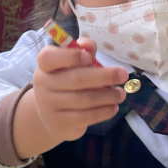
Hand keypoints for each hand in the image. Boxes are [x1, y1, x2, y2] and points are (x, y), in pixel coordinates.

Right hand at [12, 37, 127, 158]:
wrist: (50, 118)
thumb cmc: (65, 85)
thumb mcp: (70, 67)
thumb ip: (82, 52)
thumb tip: (88, 44)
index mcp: (45, 67)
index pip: (48, 58)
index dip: (69, 56)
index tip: (89, 57)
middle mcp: (44, 85)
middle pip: (75, 79)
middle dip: (103, 76)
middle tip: (123, 75)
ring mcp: (50, 106)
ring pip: (84, 99)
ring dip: (108, 95)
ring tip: (120, 94)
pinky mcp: (61, 123)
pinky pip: (86, 117)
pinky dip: (104, 111)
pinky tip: (113, 107)